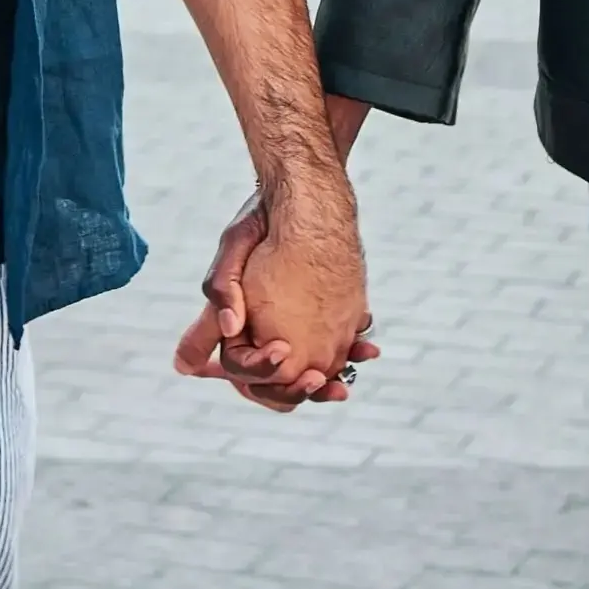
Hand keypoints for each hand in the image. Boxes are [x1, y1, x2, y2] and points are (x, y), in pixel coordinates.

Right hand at [172, 191, 377, 411]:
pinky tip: (365, 347)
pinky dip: (348, 355)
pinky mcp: (319, 322)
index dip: (261, 375)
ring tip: (348, 375)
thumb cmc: (261, 219)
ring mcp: (291, 330)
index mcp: (234, 328)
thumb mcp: (236, 245)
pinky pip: (331, 351)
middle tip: (319, 380)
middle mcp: (261, 335)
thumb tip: (226, 331)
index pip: (242, 373)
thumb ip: (222, 288)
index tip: (282, 355)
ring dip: (327, 381)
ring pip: (307, 373)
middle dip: (298, 390)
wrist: (303, 197)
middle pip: (276, 386)